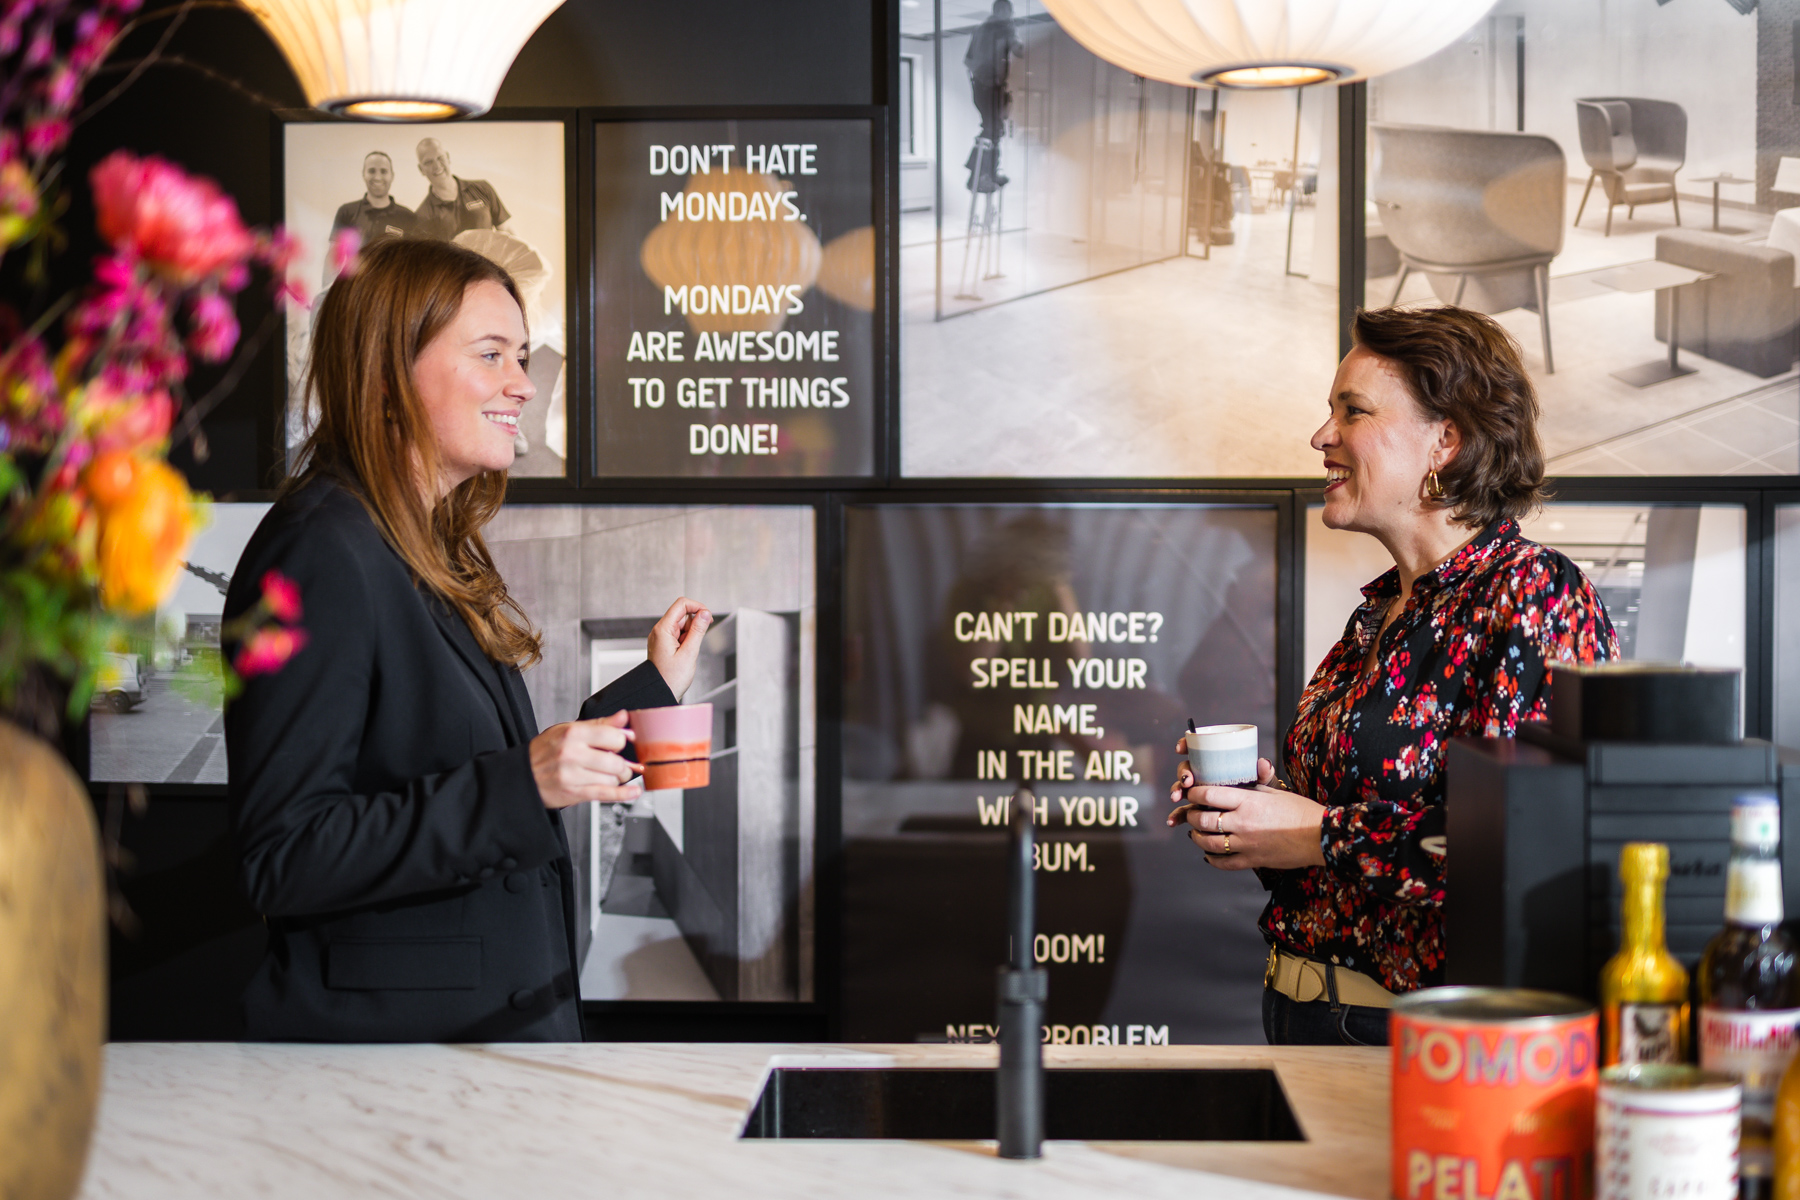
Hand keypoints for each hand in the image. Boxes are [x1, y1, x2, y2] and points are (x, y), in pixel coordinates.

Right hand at [531, 711, 642, 808]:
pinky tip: (633, 792)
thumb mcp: (569, 730)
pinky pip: (605, 794)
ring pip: (612, 778)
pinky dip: (623, 794)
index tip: (621, 743)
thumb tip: (624, 718)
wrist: (522, 775)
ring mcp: (573, 775)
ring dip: (617, 778)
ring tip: (611, 774)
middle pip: (616, 760)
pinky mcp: (574, 793)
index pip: (613, 736)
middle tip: (618, 763)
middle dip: (623, 764)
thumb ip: (600, 724)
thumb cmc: (545, 751)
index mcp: (573, 733)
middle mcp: (573, 753)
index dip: (621, 740)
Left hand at [647, 596, 711, 700]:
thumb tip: (705, 613)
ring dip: (691, 634)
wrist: (660, 694)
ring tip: (689, 652)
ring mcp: (661, 637)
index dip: (697, 607)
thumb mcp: (689, 653)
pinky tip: (686, 653)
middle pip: (682, 614)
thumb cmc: (671, 679)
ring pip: (682, 625)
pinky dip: (687, 640)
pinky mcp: (665, 644)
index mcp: (663, 630)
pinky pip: (679, 634)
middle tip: (697, 641)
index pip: (681, 604)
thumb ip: (698, 630)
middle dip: (695, 624)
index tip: (708, 617)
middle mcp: (660, 631)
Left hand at [1167, 740, 1324, 870]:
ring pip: (1208, 842)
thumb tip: (1240, 775)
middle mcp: (1243, 822)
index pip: (1209, 794)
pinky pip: (1224, 863)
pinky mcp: (1252, 861)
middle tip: (1191, 812)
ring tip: (1195, 832)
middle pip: (1203, 819)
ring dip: (1197, 837)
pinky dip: (1212, 860)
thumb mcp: (1275, 791)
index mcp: (1248, 801)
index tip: (1192, 792)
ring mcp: (1246, 844)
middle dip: (1192, 815)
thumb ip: (1253, 785)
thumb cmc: (1301, 811)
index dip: (1195, 792)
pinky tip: (1208, 855)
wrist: (1320, 836)